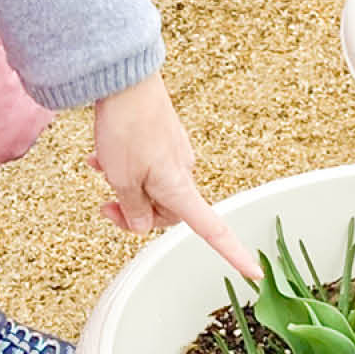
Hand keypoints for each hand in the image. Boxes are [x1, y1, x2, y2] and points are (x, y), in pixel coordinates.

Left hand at [89, 70, 260, 277]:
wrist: (124, 80)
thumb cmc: (127, 126)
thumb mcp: (122, 178)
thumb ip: (133, 208)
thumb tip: (141, 224)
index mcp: (179, 188)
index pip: (213, 230)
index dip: (233, 253)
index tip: (253, 273)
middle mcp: (183, 172)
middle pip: (166, 212)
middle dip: (136, 212)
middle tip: (107, 203)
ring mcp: (173, 154)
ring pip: (150, 188)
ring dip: (125, 186)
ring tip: (101, 169)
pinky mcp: (161, 139)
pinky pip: (145, 166)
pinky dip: (123, 168)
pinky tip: (101, 158)